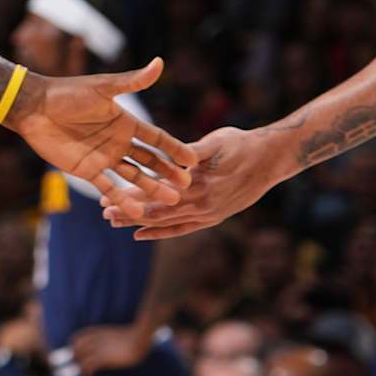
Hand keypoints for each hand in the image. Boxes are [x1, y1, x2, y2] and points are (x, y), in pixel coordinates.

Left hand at [10, 58, 194, 204]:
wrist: (36, 108)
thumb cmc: (69, 93)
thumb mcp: (104, 88)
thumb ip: (133, 82)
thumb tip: (160, 63)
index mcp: (125, 122)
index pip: (156, 138)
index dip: (174, 148)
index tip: (194, 159)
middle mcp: (119, 141)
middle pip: (149, 160)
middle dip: (168, 172)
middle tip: (188, 185)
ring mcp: (104, 157)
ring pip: (134, 176)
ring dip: (151, 188)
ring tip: (171, 201)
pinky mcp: (87, 170)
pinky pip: (108, 187)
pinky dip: (122, 199)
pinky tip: (136, 210)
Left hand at [69, 323, 151, 375]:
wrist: (139, 337)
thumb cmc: (132, 337)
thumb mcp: (115, 334)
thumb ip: (107, 338)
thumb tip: (106, 347)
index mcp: (97, 332)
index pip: (77, 337)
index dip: (73, 346)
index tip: (75, 353)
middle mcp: (95, 339)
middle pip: (75, 347)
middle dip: (73, 357)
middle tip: (76, 365)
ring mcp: (98, 348)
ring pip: (79, 357)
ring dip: (79, 366)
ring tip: (83, 373)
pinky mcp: (104, 358)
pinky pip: (88, 365)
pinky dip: (86, 372)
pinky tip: (90, 375)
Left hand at [100, 127, 280, 238]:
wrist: (271, 160)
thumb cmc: (242, 144)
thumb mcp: (215, 141)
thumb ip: (193, 152)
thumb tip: (175, 158)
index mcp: (198, 182)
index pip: (156, 193)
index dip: (130, 195)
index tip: (107, 196)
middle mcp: (201, 203)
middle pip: (156, 211)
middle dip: (128, 212)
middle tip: (103, 212)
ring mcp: (207, 213)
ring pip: (166, 222)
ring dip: (139, 223)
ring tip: (114, 222)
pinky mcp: (213, 218)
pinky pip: (183, 229)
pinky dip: (162, 232)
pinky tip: (142, 235)